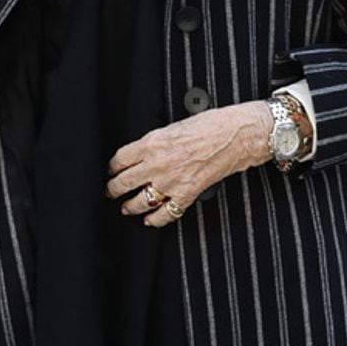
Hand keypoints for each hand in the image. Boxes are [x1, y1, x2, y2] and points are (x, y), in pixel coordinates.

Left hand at [105, 102, 271, 227]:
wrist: (236, 135)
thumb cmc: (210, 125)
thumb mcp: (172, 126)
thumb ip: (154, 142)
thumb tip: (141, 153)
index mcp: (151, 142)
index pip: (119, 159)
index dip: (111, 168)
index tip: (110, 171)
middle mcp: (157, 163)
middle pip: (123, 182)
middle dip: (112, 189)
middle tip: (110, 191)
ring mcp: (171, 181)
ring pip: (140, 201)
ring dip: (129, 207)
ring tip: (125, 208)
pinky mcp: (188, 193)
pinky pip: (166, 214)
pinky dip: (156, 220)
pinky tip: (150, 220)